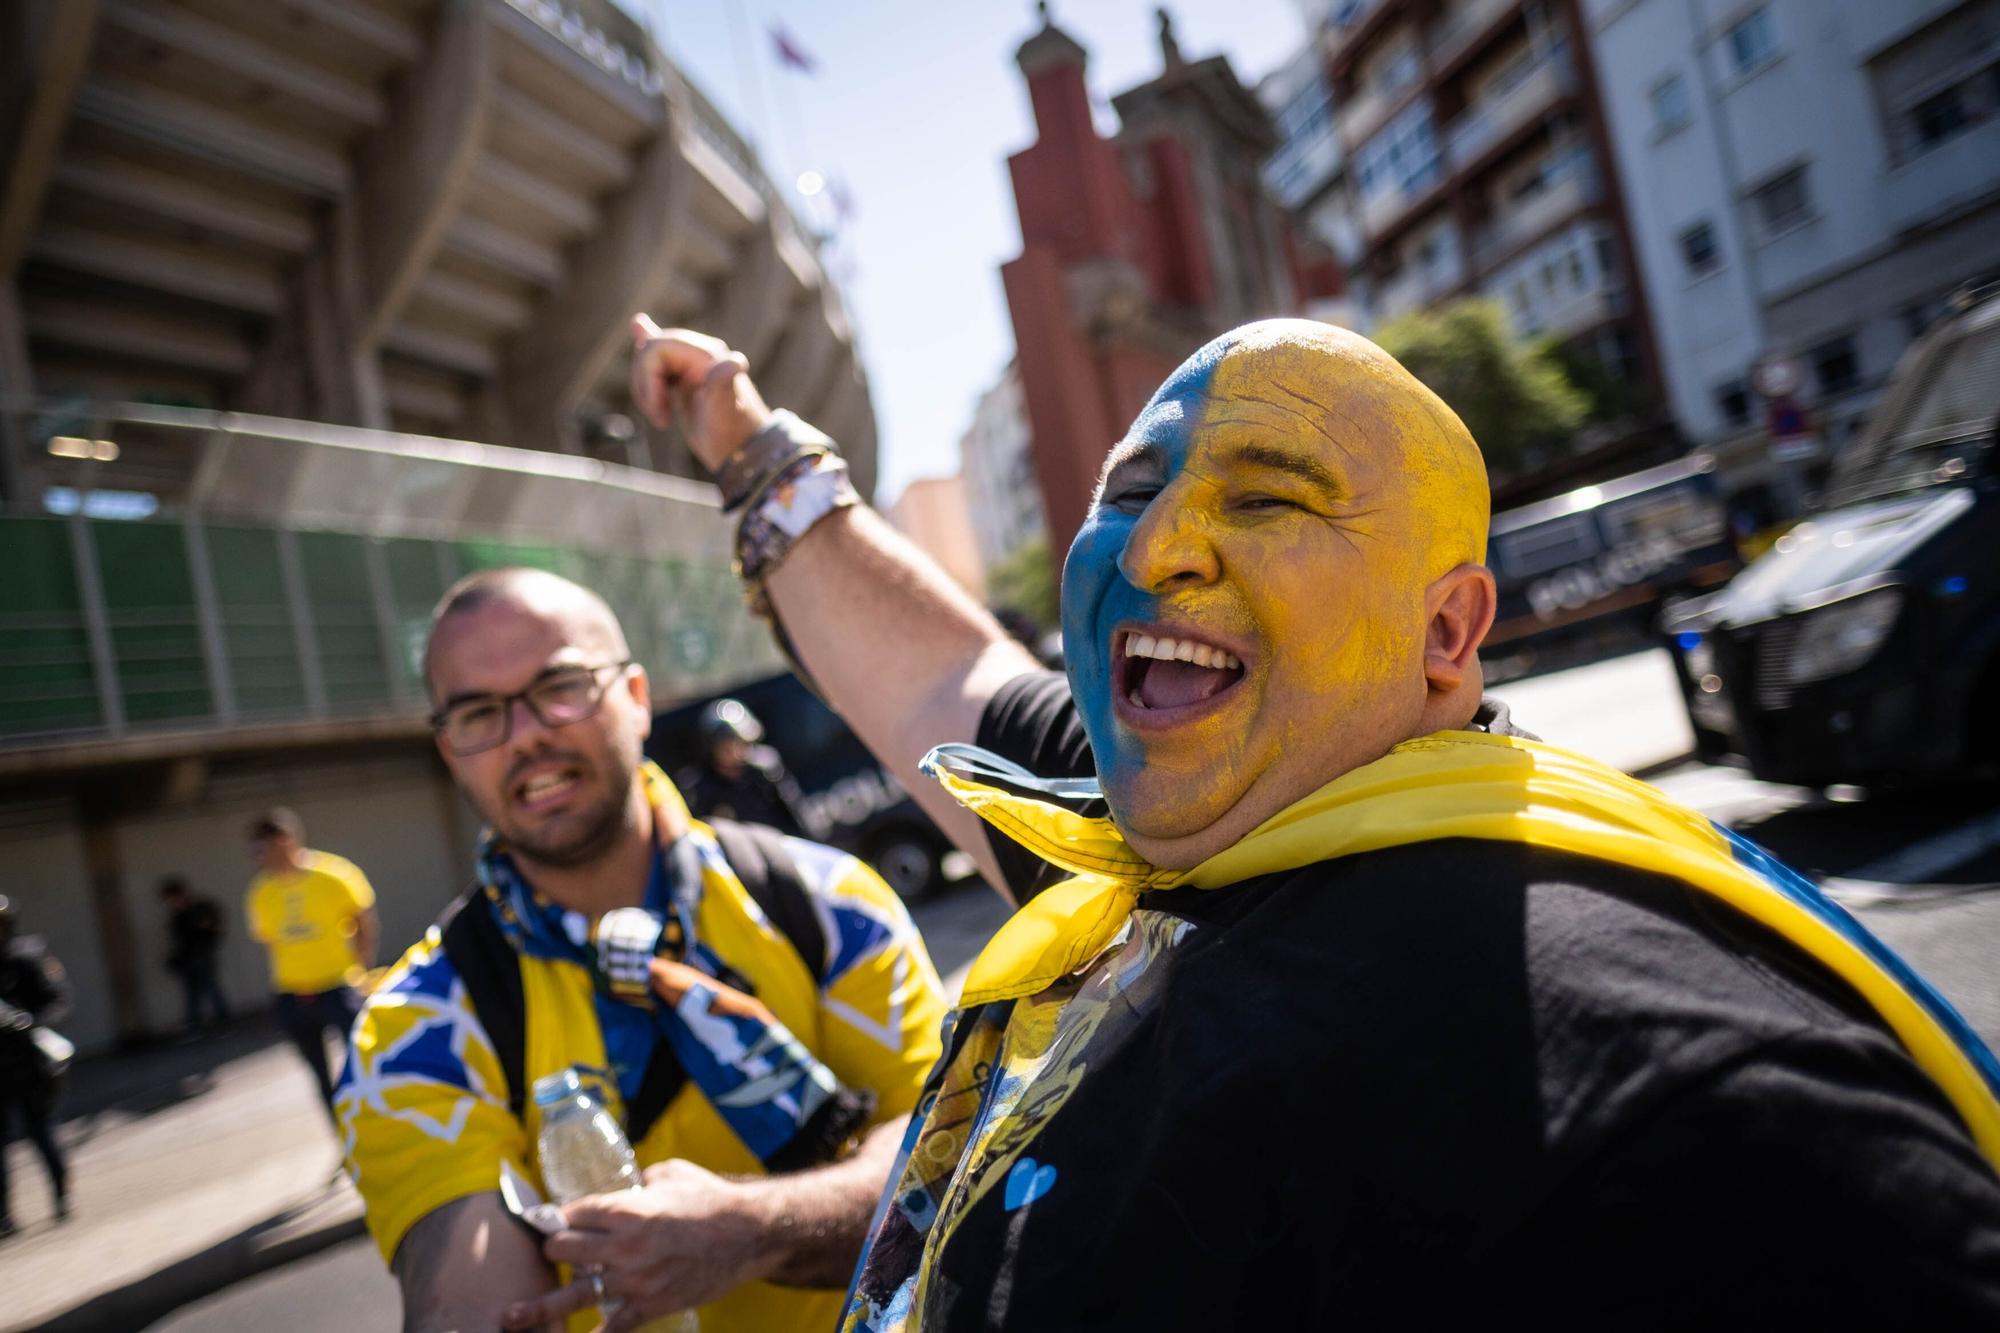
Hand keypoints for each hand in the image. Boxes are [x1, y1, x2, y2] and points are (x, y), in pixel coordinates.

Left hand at [500, 1159, 775, 1331]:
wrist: (749, 1234)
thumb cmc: (710, 1198)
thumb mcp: (669, 1173)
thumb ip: (636, 1182)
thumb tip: (621, 1189)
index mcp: (627, 1208)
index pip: (571, 1213)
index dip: (557, 1215)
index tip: (549, 1219)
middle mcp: (624, 1246)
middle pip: (562, 1250)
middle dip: (554, 1248)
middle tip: (558, 1250)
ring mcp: (635, 1280)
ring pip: (574, 1294)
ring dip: (539, 1306)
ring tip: (508, 1317)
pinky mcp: (650, 1306)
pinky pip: (612, 1328)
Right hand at [628, 315, 772, 471]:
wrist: (742, 452)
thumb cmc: (732, 434)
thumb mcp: (722, 412)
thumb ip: (721, 383)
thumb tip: (735, 361)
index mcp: (707, 355)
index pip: (656, 348)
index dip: (648, 378)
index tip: (660, 411)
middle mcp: (699, 353)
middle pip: (650, 350)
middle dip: (645, 384)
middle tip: (661, 417)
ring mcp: (691, 364)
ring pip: (649, 361)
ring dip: (646, 390)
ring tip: (662, 417)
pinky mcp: (685, 378)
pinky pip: (658, 363)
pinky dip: (647, 360)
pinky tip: (637, 328)